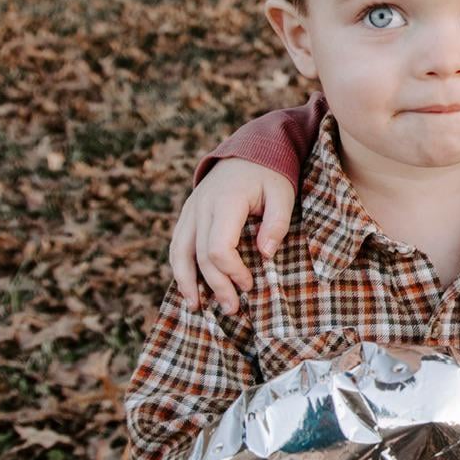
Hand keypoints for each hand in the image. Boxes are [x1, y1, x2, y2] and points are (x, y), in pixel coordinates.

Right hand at [170, 161, 296, 312]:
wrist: (247, 151)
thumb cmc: (269, 175)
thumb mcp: (282, 194)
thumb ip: (277, 223)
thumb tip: (265, 254)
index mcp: (225, 201)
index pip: (219, 247)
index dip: (232, 272)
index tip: (250, 285)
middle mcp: (201, 206)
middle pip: (200, 255)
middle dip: (215, 285)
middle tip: (232, 308)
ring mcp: (190, 210)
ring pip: (179, 252)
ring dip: (186, 282)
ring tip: (196, 307)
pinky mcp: (187, 214)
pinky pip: (177, 245)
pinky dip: (179, 268)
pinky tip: (187, 287)